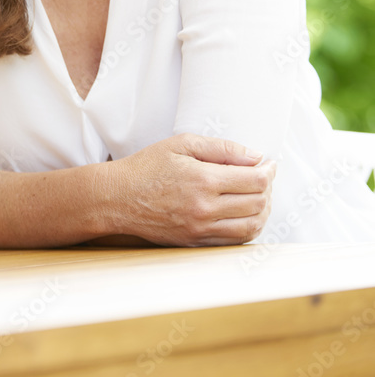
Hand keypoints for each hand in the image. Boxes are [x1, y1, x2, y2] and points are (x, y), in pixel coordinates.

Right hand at [103, 133, 275, 246]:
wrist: (118, 198)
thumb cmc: (148, 166)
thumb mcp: (182, 144)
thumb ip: (221, 148)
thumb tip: (255, 156)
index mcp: (203, 180)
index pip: (255, 180)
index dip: (269, 170)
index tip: (269, 163)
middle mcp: (205, 209)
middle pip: (258, 203)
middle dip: (268, 188)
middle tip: (263, 175)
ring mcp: (201, 230)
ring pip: (251, 226)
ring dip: (263, 210)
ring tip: (259, 195)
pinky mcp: (196, 243)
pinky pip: (235, 240)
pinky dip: (249, 227)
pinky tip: (245, 213)